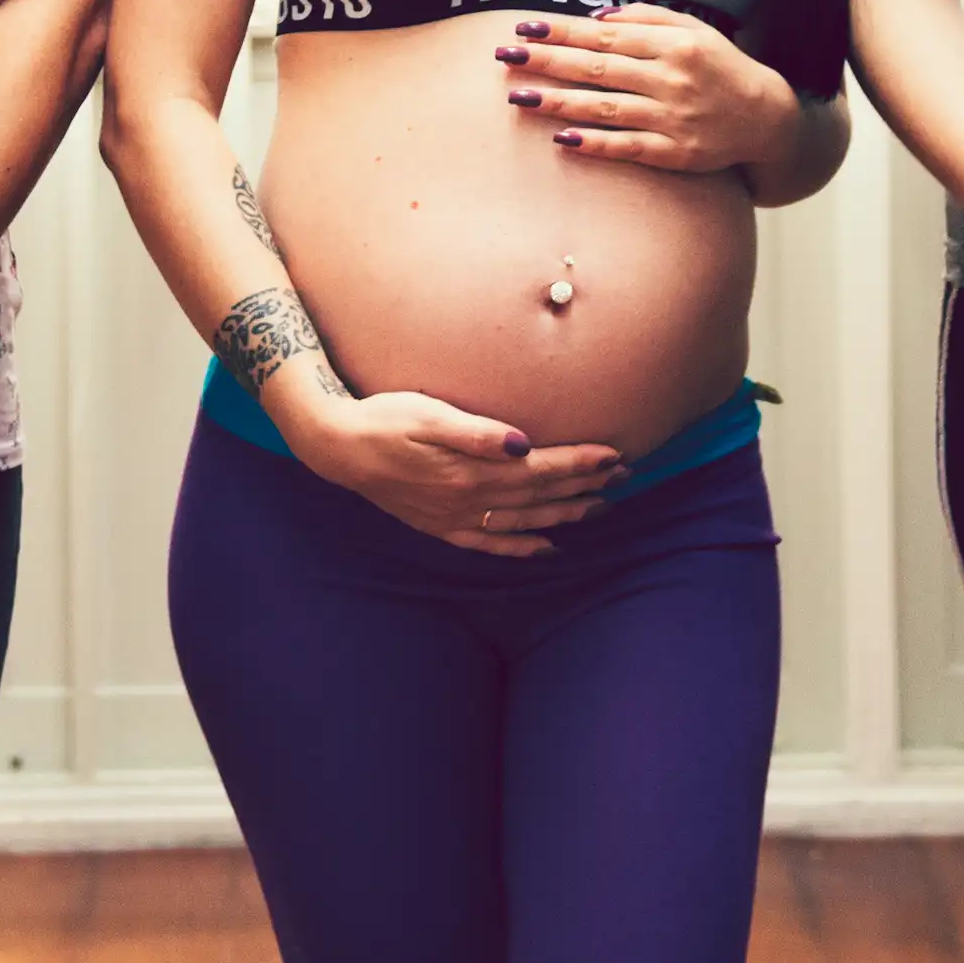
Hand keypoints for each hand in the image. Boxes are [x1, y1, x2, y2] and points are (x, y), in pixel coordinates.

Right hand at [283, 389, 623, 555]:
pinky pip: (492, 545)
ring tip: (600, 507)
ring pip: (524, 522)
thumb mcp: (428, 414)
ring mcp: (457, 519)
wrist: (337, 448)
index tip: (615, 455)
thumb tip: (525, 445)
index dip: (580, 463)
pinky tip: (546, 548)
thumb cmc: (383, 419)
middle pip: (540, 496)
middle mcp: (470, 500)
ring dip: (565, 514)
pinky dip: (523, 548)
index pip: (540, 468)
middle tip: (625, 476)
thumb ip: (478, 433)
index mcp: (472, 470)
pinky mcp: (442, 527)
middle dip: (585, 486)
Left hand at [496, 4, 795, 172]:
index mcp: (673, 44)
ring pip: (605, 108)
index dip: (561, 32)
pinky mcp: (676, 154)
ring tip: (518, 97)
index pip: (604, 37)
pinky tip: (561, 138)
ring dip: (558, 102)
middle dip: (547, 61)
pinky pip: (628, 148)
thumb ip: (644, 18)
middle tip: (505, 56)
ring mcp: (673, 118)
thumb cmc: (719, 66)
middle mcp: (672, 79)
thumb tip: (594, 19)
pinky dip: (595, 143)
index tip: (524, 27)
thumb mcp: (692, 29)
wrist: (766, 117)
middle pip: (597, 69)